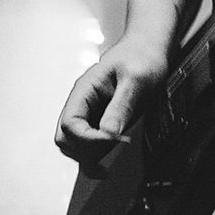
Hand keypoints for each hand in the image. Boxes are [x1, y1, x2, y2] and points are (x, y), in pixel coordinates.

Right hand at [55, 33, 170, 159]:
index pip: (70, 124)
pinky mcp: (100, 122)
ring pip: (74, 146)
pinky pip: (88, 146)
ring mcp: (89, 114)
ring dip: (90, 155)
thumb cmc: (142, 56)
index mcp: (85, 89)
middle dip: (86, 149)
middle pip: (65, 138)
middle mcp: (82, 103)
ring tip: (111, 155)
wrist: (149, 48)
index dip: (89, 138)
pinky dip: (93, 158)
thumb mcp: (136, 78)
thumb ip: (122, 105)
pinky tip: (104, 167)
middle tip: (114, 145)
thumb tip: (109, 133)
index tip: (114, 138)